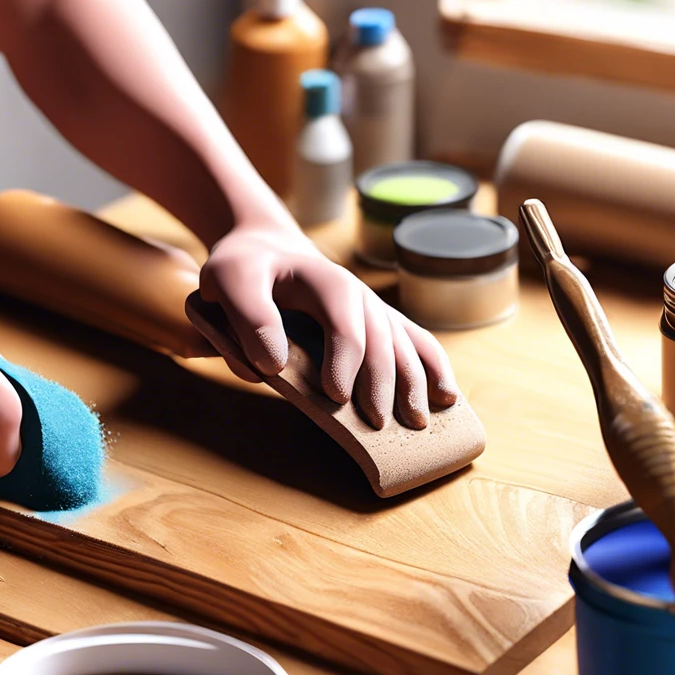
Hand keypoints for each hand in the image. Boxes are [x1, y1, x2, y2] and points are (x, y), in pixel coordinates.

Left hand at [194, 223, 459, 429]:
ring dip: (413, 382)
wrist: (265, 251)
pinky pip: (416, 342)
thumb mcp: (229, 282)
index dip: (344, 357)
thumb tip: (271, 366)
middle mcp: (356, 292)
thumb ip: (247, 318)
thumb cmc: (244, 271)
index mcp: (321, 278)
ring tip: (416, 422)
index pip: (342, 319)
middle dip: (381, 382)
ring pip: (404, 343)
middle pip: (380, 338)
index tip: (334, 394)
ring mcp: (372, 308)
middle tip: (375, 423)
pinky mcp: (378, 323)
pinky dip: (433, 367)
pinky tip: (446, 396)